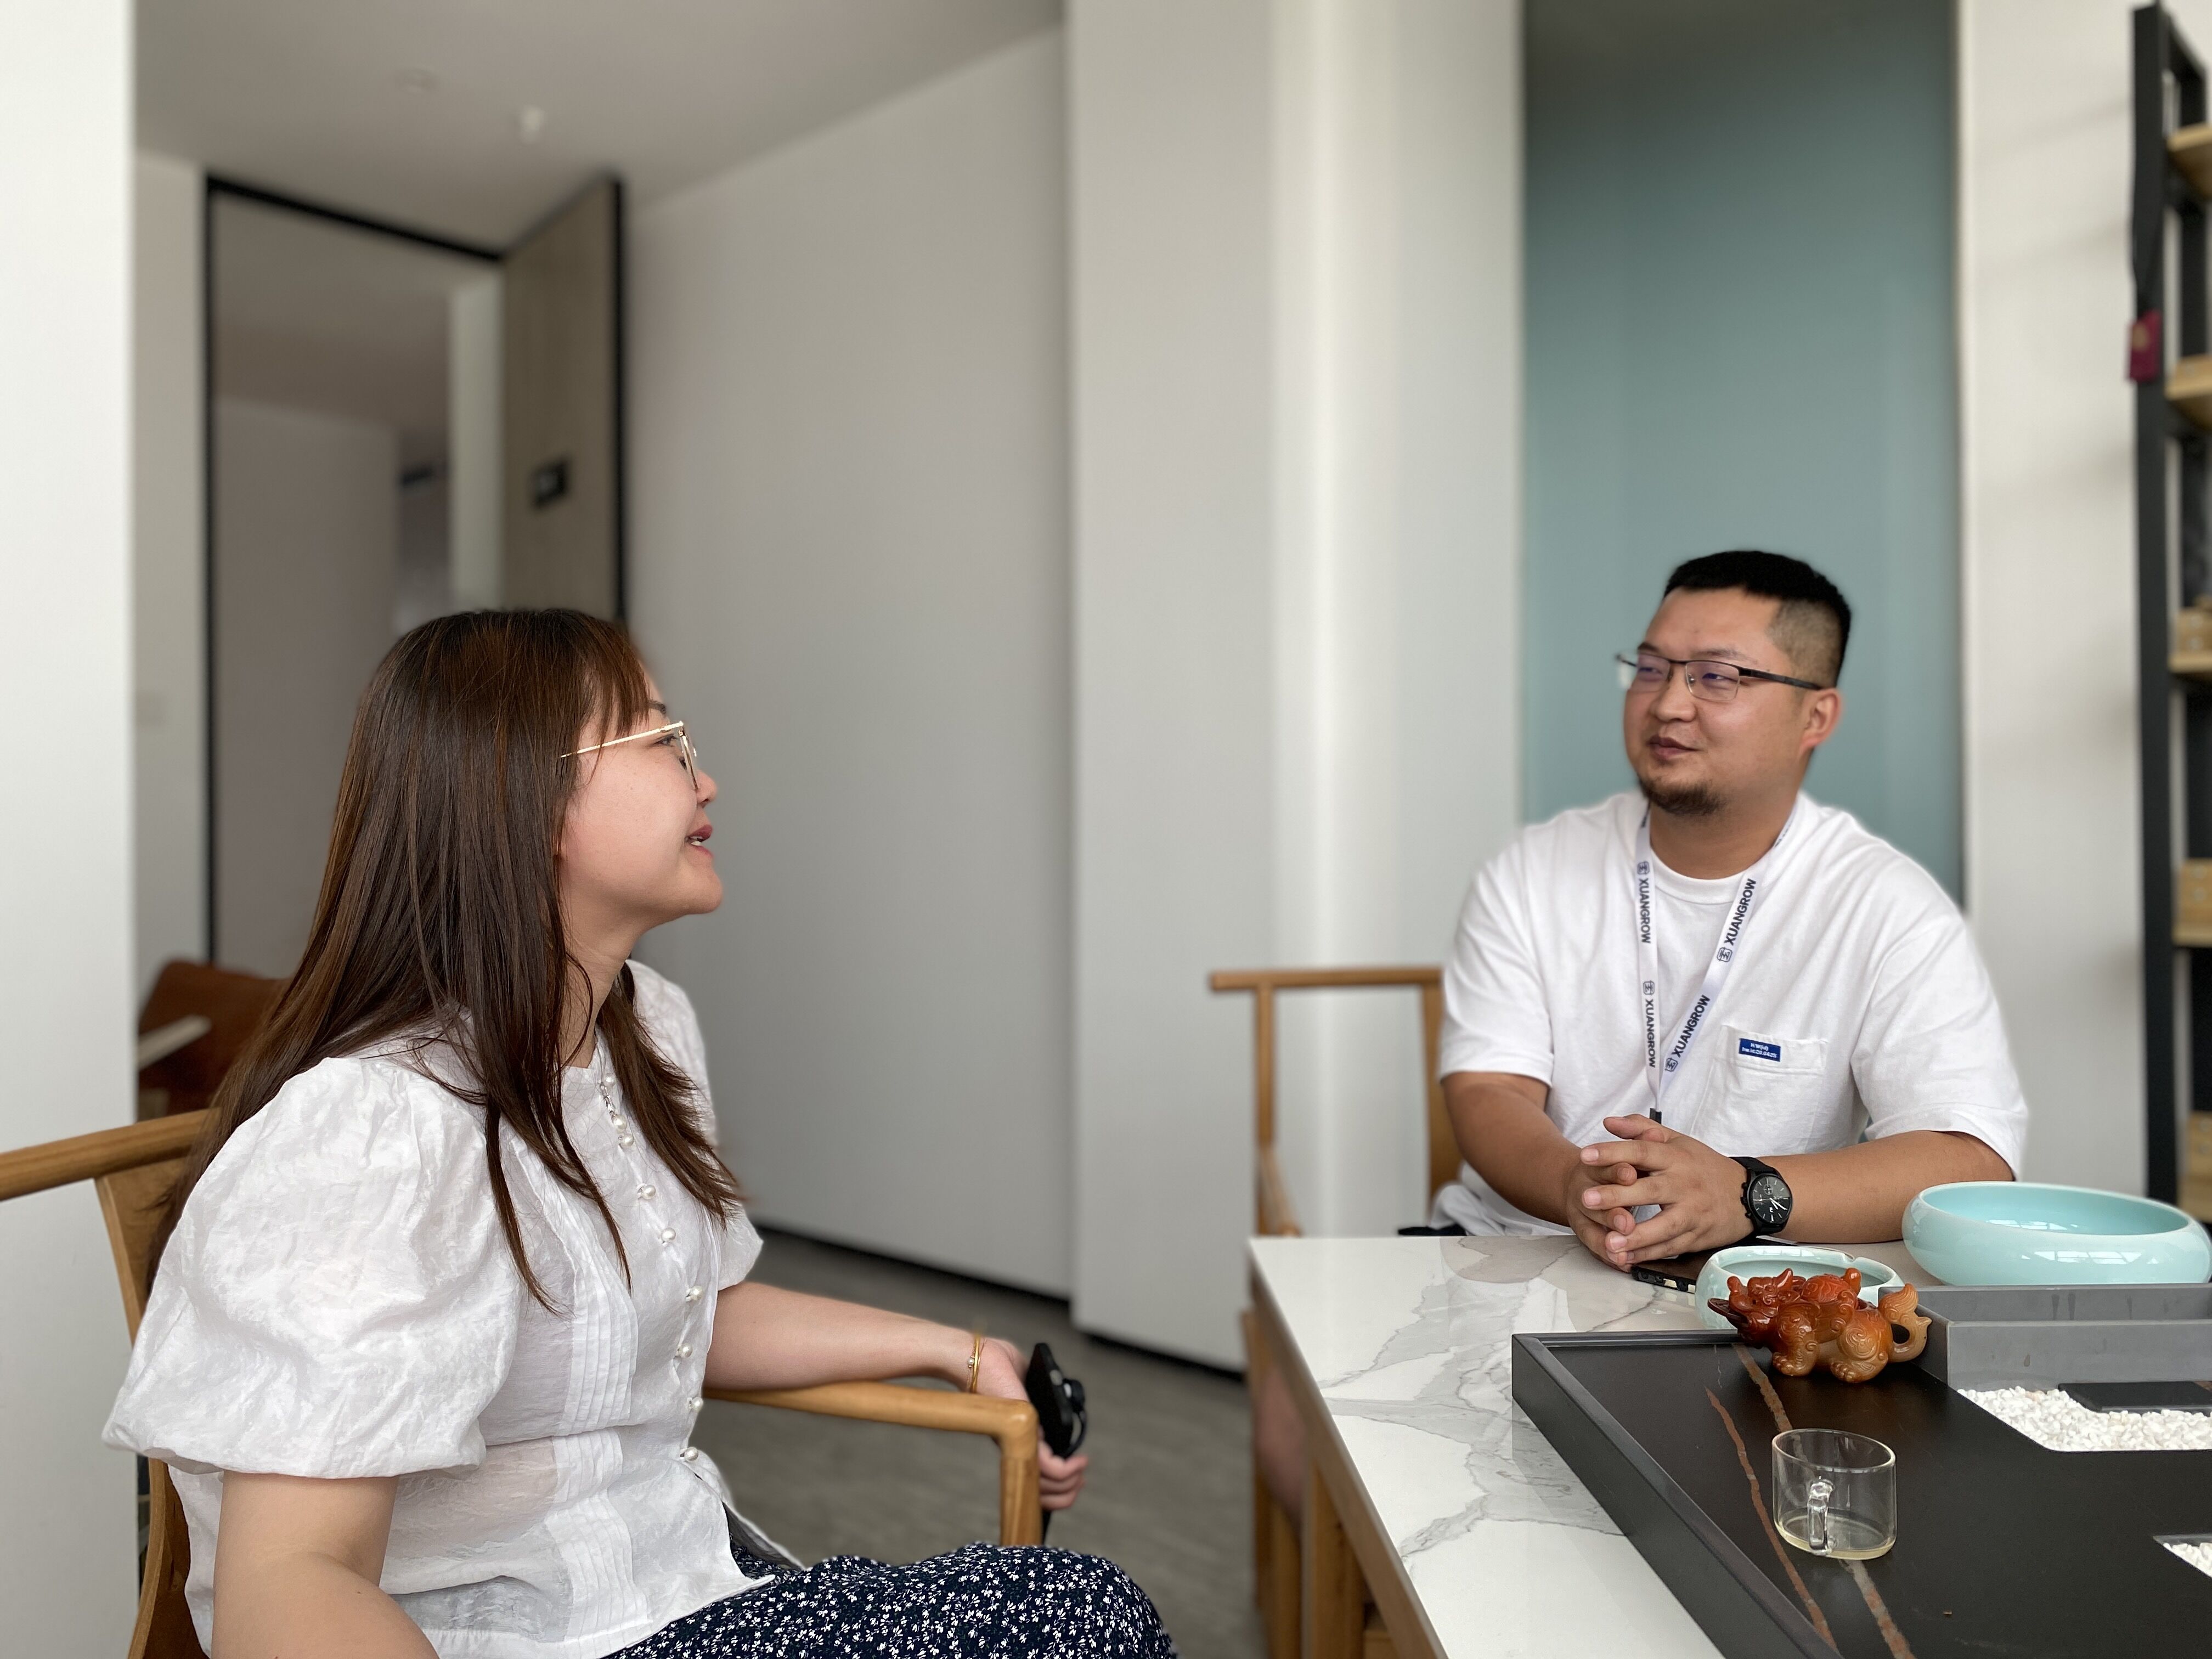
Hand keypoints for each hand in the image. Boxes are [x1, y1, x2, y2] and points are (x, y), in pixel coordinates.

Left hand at [972, 1337, 1088, 1511]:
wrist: (979, 1360)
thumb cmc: (995, 1366)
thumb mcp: (1025, 1383)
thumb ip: (1038, 1392)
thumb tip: (1053, 1391)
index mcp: (1016, 1437)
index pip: (1033, 1475)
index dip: (1053, 1484)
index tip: (1073, 1475)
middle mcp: (1015, 1445)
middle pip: (1040, 1487)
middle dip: (1065, 1490)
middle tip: (1079, 1479)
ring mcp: (1019, 1442)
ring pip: (1045, 1483)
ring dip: (1069, 1482)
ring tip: (1080, 1470)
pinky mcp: (1024, 1434)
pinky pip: (1048, 1467)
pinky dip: (1066, 1470)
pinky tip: (1078, 1462)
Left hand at [1573, 1115, 1752, 1266]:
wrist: (1750, 1194)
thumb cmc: (1704, 1166)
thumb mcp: (1677, 1141)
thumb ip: (1641, 1130)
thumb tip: (1608, 1122)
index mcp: (1676, 1158)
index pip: (1641, 1152)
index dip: (1613, 1152)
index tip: (1585, 1155)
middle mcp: (1684, 1185)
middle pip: (1649, 1190)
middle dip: (1617, 1196)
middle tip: (1587, 1199)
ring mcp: (1692, 1213)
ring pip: (1662, 1226)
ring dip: (1635, 1236)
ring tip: (1608, 1242)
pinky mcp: (1696, 1237)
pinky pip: (1670, 1248)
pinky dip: (1648, 1254)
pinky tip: (1625, 1258)